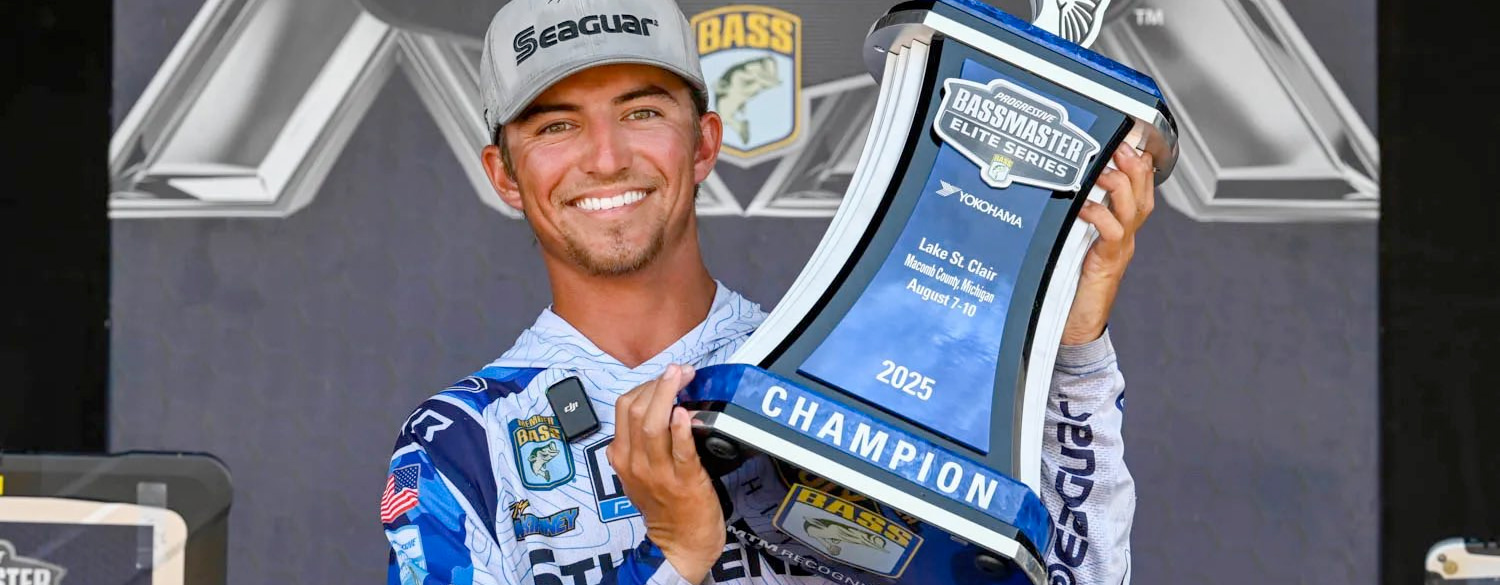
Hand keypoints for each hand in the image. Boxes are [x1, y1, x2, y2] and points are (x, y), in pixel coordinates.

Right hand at [608, 364, 724, 581]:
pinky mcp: (683, 481)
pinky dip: (680, 429)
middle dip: (657, 384)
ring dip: (668, 395)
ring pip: (652, 425)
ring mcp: (658, 472)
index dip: (645, 385)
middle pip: (635, 411)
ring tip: (682, 377)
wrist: (680, 543)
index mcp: (622, 456)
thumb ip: (640, 444)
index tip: (665, 376)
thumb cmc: (664, 505)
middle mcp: (635, 462)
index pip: (623, 408)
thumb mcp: (638, 473)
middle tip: (679, 370)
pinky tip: (685, 414)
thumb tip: (660, 406)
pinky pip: (679, 451)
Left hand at [1062, 144, 1155, 345]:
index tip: (1127, 141)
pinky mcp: (1106, 263)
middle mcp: (1123, 237)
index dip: (1136, 165)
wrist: (1075, 328)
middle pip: (1142, 194)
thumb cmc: (1069, 288)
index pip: (1138, 190)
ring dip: (1120, 185)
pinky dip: (1100, 215)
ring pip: (1133, 209)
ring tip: (1104, 169)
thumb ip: (1070, 221)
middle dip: (1134, 166)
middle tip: (1121, 145)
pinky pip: (1112, 233)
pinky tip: (1085, 205)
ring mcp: (1118, 250)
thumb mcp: (1070, 245)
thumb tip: (1054, 191)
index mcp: (1118, 230)